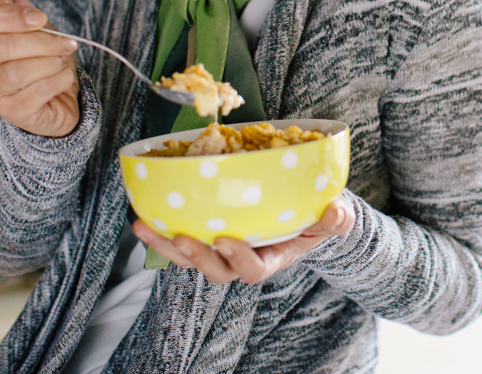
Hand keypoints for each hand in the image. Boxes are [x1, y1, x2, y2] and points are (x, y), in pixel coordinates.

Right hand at [0, 0, 80, 136]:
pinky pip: (36, 93)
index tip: (40, 18)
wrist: (59, 97)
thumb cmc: (45, 60)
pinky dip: (58, 81)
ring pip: (14, 73)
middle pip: (0, 47)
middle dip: (41, 42)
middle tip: (67, 42)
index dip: (9, 16)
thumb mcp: (41, 31)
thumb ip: (28, 15)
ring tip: (63, 60)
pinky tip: (64, 77)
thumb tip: (19, 4)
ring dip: (49, 63)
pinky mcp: (10, 112)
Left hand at [132, 195, 355, 284]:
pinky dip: (161, 230)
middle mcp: (243, 259)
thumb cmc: (317, 218)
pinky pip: (182, 239)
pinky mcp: (209, 234)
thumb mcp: (334, 218)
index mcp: (272, 258)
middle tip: (181, 237)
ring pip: (191, 257)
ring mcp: (223, 249)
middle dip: (197, 257)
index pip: (253, 270)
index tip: (227, 239)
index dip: (239, 259)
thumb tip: (336, 211)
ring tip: (144, 227)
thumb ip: (337, 218)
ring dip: (166, 245)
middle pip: (216, 270)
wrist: (305, 214)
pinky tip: (144, 217)